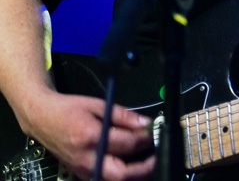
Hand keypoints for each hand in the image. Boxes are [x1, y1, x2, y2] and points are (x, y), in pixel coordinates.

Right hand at [23, 89, 154, 180]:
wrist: (42, 118)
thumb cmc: (70, 109)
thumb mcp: (99, 105)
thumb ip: (124, 116)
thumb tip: (146, 124)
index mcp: (91, 137)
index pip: (127, 144)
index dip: (145, 139)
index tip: (154, 132)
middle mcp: (86, 158)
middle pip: (121, 174)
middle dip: (143, 168)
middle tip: (156, 156)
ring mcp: (81, 170)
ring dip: (134, 175)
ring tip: (147, 163)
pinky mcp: (79, 173)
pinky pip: (103, 180)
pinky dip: (120, 176)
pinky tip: (130, 167)